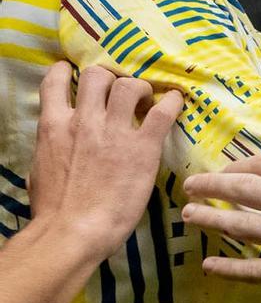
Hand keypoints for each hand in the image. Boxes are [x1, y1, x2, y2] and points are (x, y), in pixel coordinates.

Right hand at [31, 61, 182, 249]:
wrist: (73, 230)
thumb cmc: (53, 211)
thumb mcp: (41, 169)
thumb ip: (51, 148)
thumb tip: (55, 147)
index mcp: (54, 125)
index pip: (56, 80)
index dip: (68, 72)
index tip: (76, 75)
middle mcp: (84, 120)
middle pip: (98, 75)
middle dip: (111, 79)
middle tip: (120, 93)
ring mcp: (114, 132)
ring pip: (129, 85)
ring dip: (140, 89)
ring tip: (146, 101)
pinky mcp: (143, 148)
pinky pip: (163, 112)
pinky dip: (172, 102)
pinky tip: (177, 102)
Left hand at [181, 155, 260, 302]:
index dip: (239, 165)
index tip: (225, 170)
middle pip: (248, 190)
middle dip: (212, 185)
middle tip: (190, 186)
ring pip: (245, 226)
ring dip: (211, 219)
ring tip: (189, 217)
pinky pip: (258, 271)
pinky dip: (229, 268)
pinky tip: (210, 267)